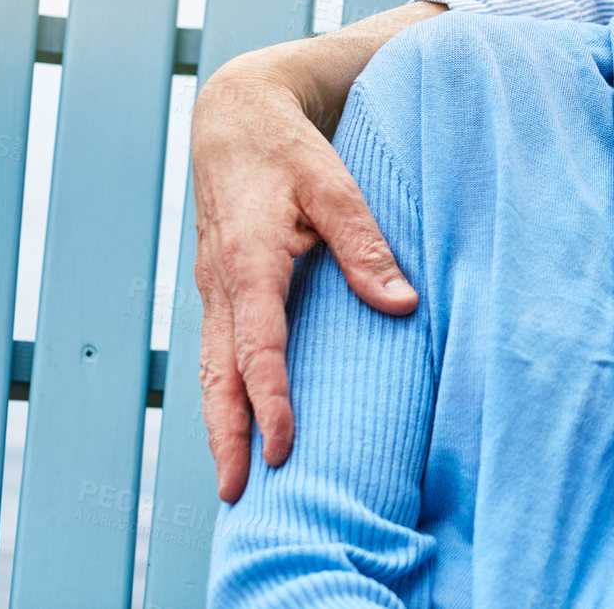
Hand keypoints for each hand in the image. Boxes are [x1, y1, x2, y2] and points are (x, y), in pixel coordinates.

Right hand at [191, 61, 417, 502]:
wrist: (235, 118)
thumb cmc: (290, 150)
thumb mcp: (336, 186)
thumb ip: (366, 245)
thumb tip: (402, 305)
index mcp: (248, 261)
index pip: (258, 346)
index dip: (271, 400)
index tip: (284, 448)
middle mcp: (221, 283)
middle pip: (217, 374)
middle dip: (226, 436)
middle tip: (235, 494)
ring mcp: (213, 287)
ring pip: (211, 367)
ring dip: (219, 422)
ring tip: (232, 479)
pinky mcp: (219, 287)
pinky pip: (217, 350)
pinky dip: (223, 391)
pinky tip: (238, 421)